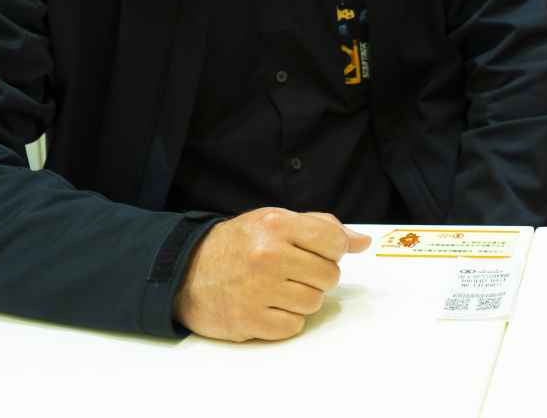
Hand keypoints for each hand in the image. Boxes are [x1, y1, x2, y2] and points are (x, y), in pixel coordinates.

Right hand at [174, 207, 370, 341]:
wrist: (184, 272)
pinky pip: (294, 326)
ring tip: (279, 288)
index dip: (332, 249)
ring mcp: (258, 291)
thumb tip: (362, 242)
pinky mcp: (249, 321)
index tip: (317, 251)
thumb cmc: (238, 244)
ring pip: (314, 302)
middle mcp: (268, 256)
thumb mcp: (275, 221)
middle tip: (294, 271)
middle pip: (329, 275)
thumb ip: (322, 227)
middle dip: (318, 275)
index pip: (334, 241)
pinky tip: (268, 305)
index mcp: (276, 226)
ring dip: (303, 298)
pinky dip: (286, 319)